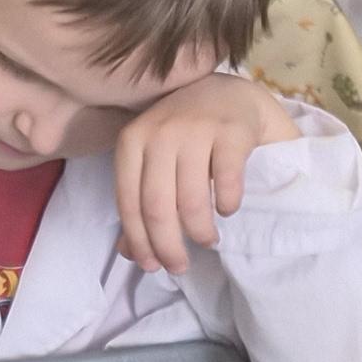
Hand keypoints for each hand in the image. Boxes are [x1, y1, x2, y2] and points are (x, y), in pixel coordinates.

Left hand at [110, 71, 294, 275]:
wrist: (232, 94)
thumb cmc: (188, 135)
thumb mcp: (156, 162)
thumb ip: (140, 201)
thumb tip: (129, 253)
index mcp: (132, 140)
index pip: (129, 202)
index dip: (140, 242)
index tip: (154, 267)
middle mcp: (160, 131)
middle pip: (157, 207)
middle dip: (169, 246)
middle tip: (180, 266)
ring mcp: (196, 128)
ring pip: (191, 200)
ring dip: (200, 231)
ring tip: (208, 240)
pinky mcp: (232, 131)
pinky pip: (226, 182)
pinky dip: (227, 205)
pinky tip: (228, 210)